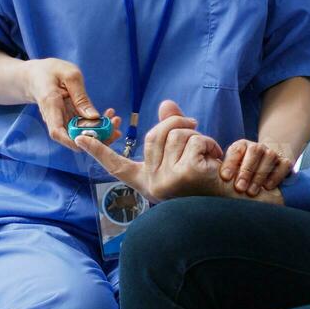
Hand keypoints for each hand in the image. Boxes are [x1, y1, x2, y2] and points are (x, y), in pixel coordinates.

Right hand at [23, 58, 111, 150]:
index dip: (74, 141)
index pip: (57, 132)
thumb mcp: (69, 75)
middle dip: (94, 138)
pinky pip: (81, 126)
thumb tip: (93, 117)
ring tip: (116, 121)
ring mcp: (61, 120)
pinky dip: (95, 125)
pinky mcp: (68, 119)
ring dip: (98, 132)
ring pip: (78, 134)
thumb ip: (81, 96)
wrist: (36, 76)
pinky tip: (109, 117)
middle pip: (72, 137)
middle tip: (115, 129)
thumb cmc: (51, 71)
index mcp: (51, 105)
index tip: (92, 141)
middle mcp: (55, 118)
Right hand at [77, 100, 240, 202]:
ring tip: (209, 153)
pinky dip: (209, 144)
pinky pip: (193, 142)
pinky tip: (216, 161)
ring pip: (176, 135)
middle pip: (155, 134)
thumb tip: (166, 104)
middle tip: (196, 125)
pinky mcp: (184, 176)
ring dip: (198, 137)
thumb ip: (171, 129)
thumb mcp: (183, 155)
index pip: (116, 166)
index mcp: (146, 181)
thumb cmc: (207, 181)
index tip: (78, 139)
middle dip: (179, 123)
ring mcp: (166, 181)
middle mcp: (152, 184)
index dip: (98, 151)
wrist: (231, 204)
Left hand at [221, 140, 295, 195]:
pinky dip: (276, 176)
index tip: (225, 177)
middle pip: (254, 152)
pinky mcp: (285, 162)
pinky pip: (284, 165)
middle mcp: (258, 147)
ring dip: (259, 175)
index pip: (236, 150)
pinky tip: (267, 187)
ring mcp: (273, 153)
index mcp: (242, 146)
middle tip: (239, 187)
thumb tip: (211, 178)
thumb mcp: (232, 168)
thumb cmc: (243, 172)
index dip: (230, 163)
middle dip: (246, 171)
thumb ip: (222, 170)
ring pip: (269, 157)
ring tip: (252, 191)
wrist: (266, 166)